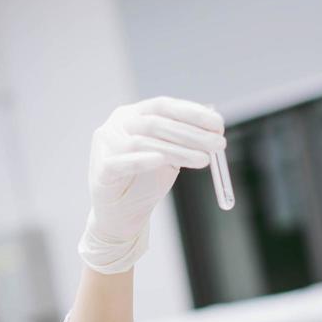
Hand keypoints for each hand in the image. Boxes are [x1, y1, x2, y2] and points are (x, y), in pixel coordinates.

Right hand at [79, 97, 224, 273]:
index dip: (192, 113)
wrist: (122, 215)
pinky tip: (161, 160)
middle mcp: (118, 124)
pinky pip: (122, 162)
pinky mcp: (102, 169)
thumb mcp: (170, 157)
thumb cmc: (146, 181)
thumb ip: (186, 141)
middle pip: (156, 122)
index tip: (218, 124)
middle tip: (219, 144)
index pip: (164, 106)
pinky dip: (142, 160)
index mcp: (134, 114)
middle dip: (192, 133)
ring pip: (144, 142)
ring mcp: (106, 145)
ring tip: (204, 160)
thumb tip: (214, 128)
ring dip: (179, 150)